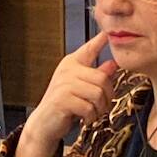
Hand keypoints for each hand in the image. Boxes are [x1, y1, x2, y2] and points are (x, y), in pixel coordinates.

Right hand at [16, 31, 117, 156]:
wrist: (44, 124)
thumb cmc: (64, 105)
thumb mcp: (82, 88)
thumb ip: (96, 75)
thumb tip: (113, 64)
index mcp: (72, 64)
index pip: (89, 49)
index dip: (100, 40)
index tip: (108, 32)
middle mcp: (67, 70)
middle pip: (102, 78)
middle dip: (107, 97)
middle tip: (101, 107)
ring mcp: (63, 83)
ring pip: (97, 93)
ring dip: (99, 109)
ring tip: (92, 113)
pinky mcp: (62, 99)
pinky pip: (89, 107)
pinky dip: (90, 116)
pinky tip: (84, 118)